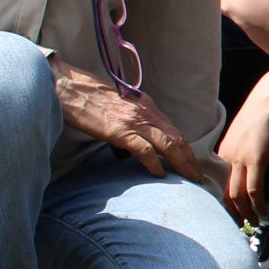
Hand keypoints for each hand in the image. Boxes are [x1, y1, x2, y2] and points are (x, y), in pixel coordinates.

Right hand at [53, 57, 197, 177]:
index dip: (186, 149)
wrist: (70, 89)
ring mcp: (134, 122)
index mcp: (147, 106)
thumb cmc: (90, 98)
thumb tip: (139, 141)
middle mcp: (146, 113)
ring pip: (168, 144)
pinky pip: (144, 150)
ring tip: (189, 179)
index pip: (174, 131)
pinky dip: (155, 163)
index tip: (193, 164)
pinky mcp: (120, 131)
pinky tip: (159, 174)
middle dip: (190, 160)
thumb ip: (134, 119)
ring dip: (182, 164)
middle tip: (199, 177)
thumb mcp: (120, 105)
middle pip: (177, 139)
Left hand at [217, 88, 268, 221]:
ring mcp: (240, 159)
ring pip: (236, 195)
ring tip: (253, 223)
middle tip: (239, 226)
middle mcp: (227, 159)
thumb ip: (241, 151)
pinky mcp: (256, 159)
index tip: (229, 215)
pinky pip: (254, 188)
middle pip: (223, 194)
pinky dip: (257, 203)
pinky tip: (263, 211)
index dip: (222, 203)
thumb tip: (247, 165)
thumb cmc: (260, 116)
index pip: (217, 185)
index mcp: (222, 154)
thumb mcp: (244, 136)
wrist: (268, 101)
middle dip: (231, 214)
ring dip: (245, 212)